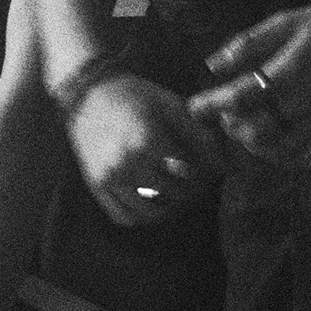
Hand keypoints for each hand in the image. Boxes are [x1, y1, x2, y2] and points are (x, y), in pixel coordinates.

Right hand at [65, 72, 215, 225]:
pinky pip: (125, 216)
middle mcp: (127, 164)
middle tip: (199, 182)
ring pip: (151, 213)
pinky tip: (153, 201)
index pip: (191, 173)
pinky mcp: (96, 186)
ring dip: (170, 207)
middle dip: (193, 190)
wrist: (88, 93)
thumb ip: (197, 132)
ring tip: (177, 193)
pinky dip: (143, 216)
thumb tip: (221, 162)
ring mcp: (109, 178)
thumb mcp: (169, 104)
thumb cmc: (134, 95)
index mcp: (148, 140)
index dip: (207, 172)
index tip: (213, 169)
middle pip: (175, 194)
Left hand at [194, 2, 310, 163]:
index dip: (212, 104)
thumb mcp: (286, 22)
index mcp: (289, 72)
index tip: (193, 107)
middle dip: (233, 126)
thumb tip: (212, 65)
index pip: (240, 97)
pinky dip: (290, 160)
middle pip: (258, 129)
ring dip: (256, 145)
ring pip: (282, 149)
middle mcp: (305, 102)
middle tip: (224, 116)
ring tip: (246, 132)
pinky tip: (279, 148)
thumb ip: (248, 44)